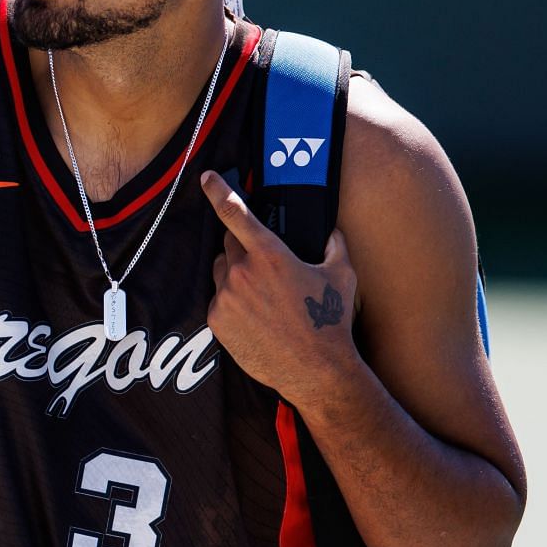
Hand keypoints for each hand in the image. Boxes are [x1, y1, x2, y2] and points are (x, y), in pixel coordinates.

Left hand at [200, 170, 360, 404]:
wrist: (314, 370)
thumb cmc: (330, 321)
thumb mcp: (341, 276)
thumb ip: (333, 245)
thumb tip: (331, 231)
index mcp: (270, 255)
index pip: (236, 214)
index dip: (218, 191)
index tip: (204, 177)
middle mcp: (242, 272)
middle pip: (228, 244)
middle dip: (242, 247)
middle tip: (264, 267)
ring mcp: (226, 297)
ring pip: (221, 271)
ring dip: (234, 274)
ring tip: (263, 296)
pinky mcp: (216, 320)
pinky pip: (218, 299)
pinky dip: (231, 301)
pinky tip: (255, 316)